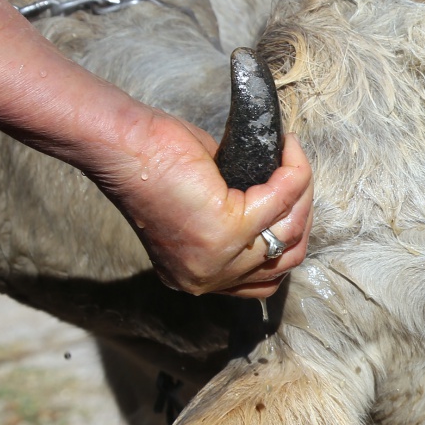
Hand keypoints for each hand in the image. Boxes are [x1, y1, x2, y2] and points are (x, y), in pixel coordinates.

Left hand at [94, 115, 313, 298]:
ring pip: (291, 232)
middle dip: (301, 217)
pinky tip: (287, 149)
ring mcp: (219, 258)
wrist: (123, 146)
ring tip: (291, 159)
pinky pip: (282, 199)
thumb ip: (235, 220)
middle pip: (285, 259)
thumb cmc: (152, 161)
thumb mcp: (200, 206)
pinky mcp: (228, 228)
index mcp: (196, 276)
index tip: (292, 204)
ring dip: (300, 192)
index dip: (288, 239)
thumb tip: (283, 206)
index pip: (264, 278)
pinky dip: (293, 171)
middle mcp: (207, 278)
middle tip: (295, 176)